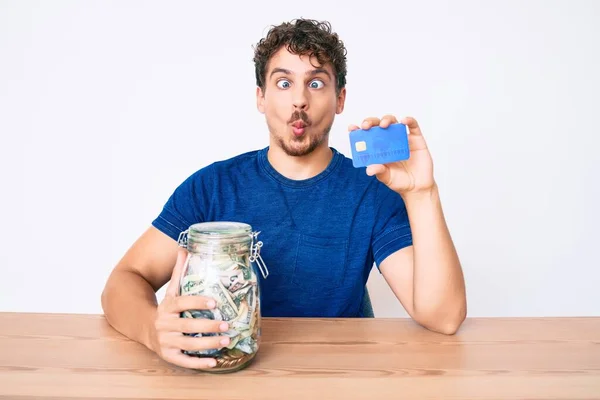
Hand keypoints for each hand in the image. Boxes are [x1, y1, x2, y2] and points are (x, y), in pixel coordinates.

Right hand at [149, 248, 230, 368]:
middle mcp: (165, 325)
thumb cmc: (167, 308)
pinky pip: (184, 361)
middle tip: (227, 324)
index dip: (198, 302)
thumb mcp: (171, 290)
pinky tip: (214, 362)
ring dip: (208, 344)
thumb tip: (185, 248)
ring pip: (189, 344)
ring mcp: (166, 342)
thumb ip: (179, 272)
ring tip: (227, 340)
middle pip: (188, 326)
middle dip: (209, 326)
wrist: (145, 328)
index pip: (182, 303)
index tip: (215, 301)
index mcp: (167, 306)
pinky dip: (199, 363)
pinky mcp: (168, 356)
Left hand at [349, 115, 434, 195]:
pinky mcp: (416, 139)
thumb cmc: (399, 181)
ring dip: (387, 119)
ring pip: (393, 122)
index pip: (365, 136)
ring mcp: (402, 138)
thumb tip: (369, 169)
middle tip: (366, 126)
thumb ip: (379, 172)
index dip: (358, 130)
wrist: (417, 187)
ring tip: (383, 125)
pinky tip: (404, 121)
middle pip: (378, 125)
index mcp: (377, 149)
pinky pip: (413, 125)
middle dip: (370, 122)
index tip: (352, 128)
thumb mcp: (386, 178)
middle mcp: (388, 141)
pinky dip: (409, 120)